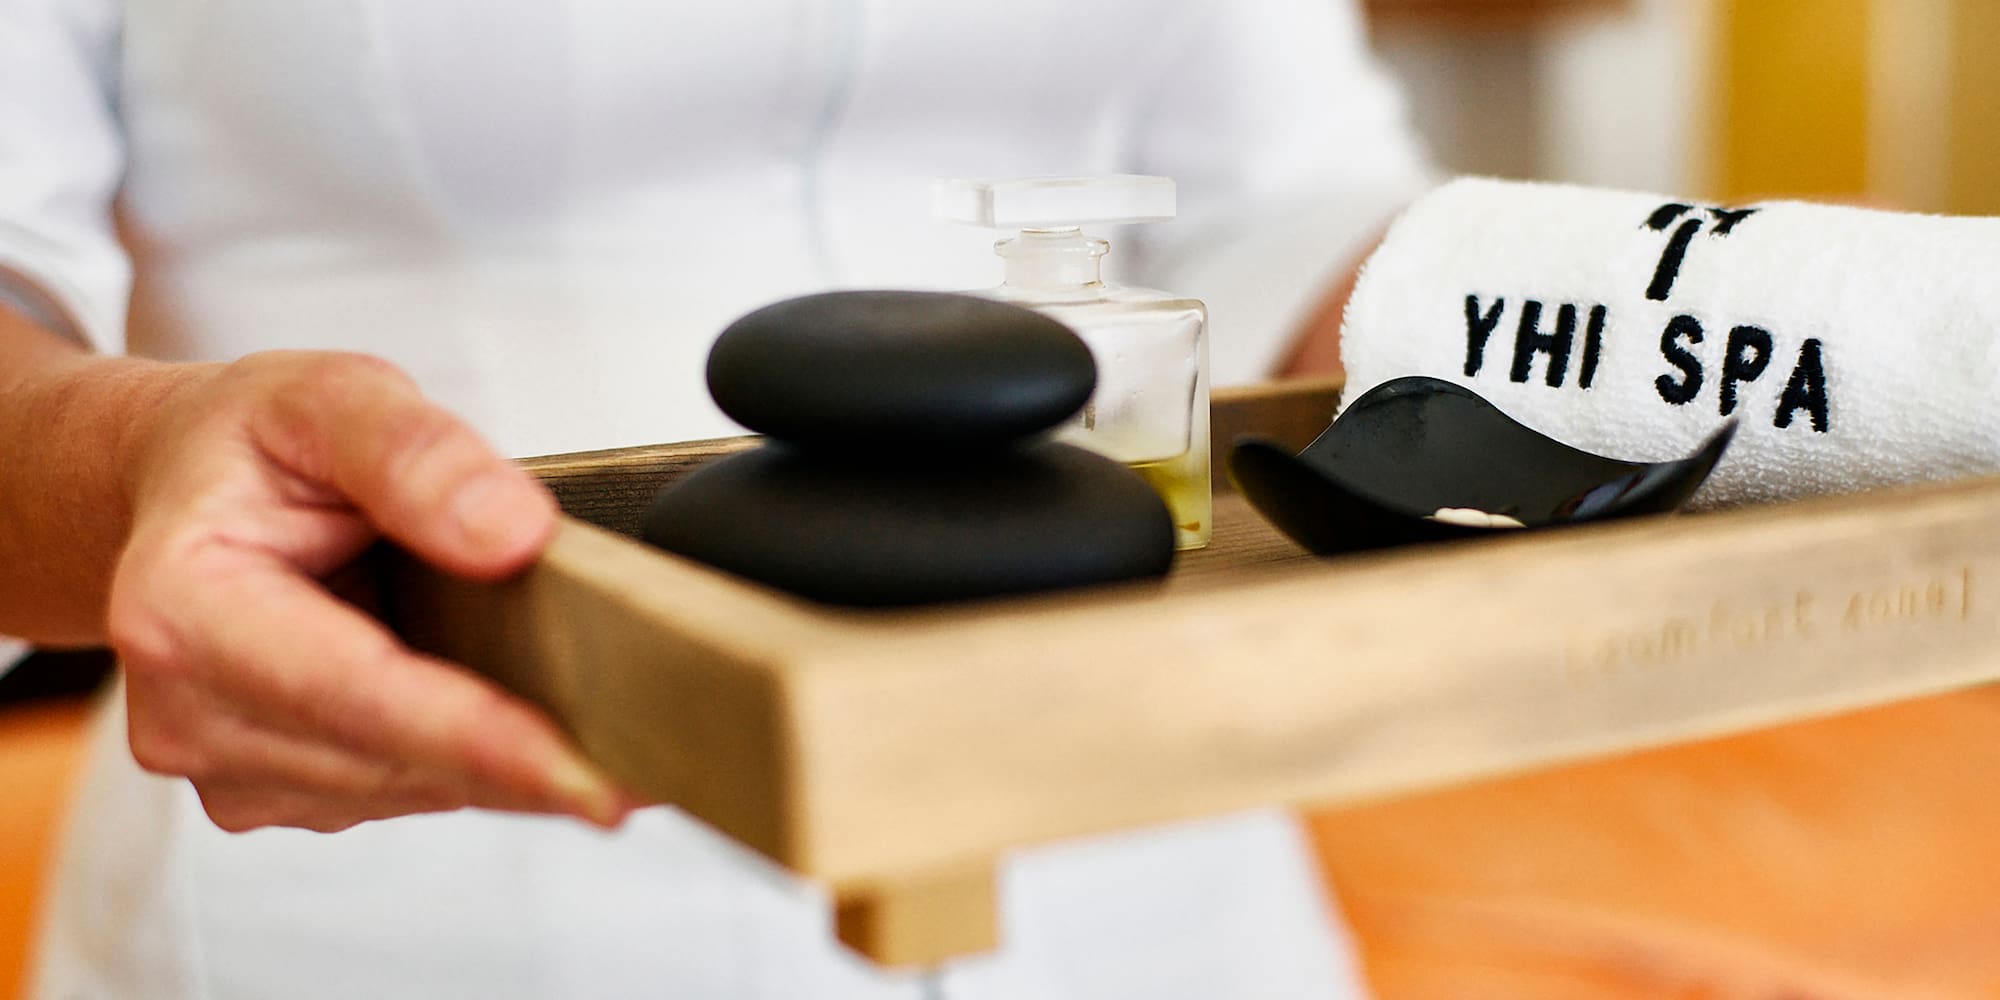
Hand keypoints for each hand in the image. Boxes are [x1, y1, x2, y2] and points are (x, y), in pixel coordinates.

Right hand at [107, 351, 631, 832]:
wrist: (182, 489)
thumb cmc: (250, 444)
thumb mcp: (328, 395)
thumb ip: (415, 450)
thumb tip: (510, 533)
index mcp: (183, 605)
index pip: (356, 692)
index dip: (478, 737)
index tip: (582, 771)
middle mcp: (188, 708)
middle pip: (390, 759)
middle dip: (525, 765)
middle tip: (654, 765)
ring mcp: (225, 761)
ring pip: (407, 788)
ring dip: (508, 769)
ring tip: (610, 740)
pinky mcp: (273, 788)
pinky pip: (400, 787)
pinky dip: (474, 763)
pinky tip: (531, 729)